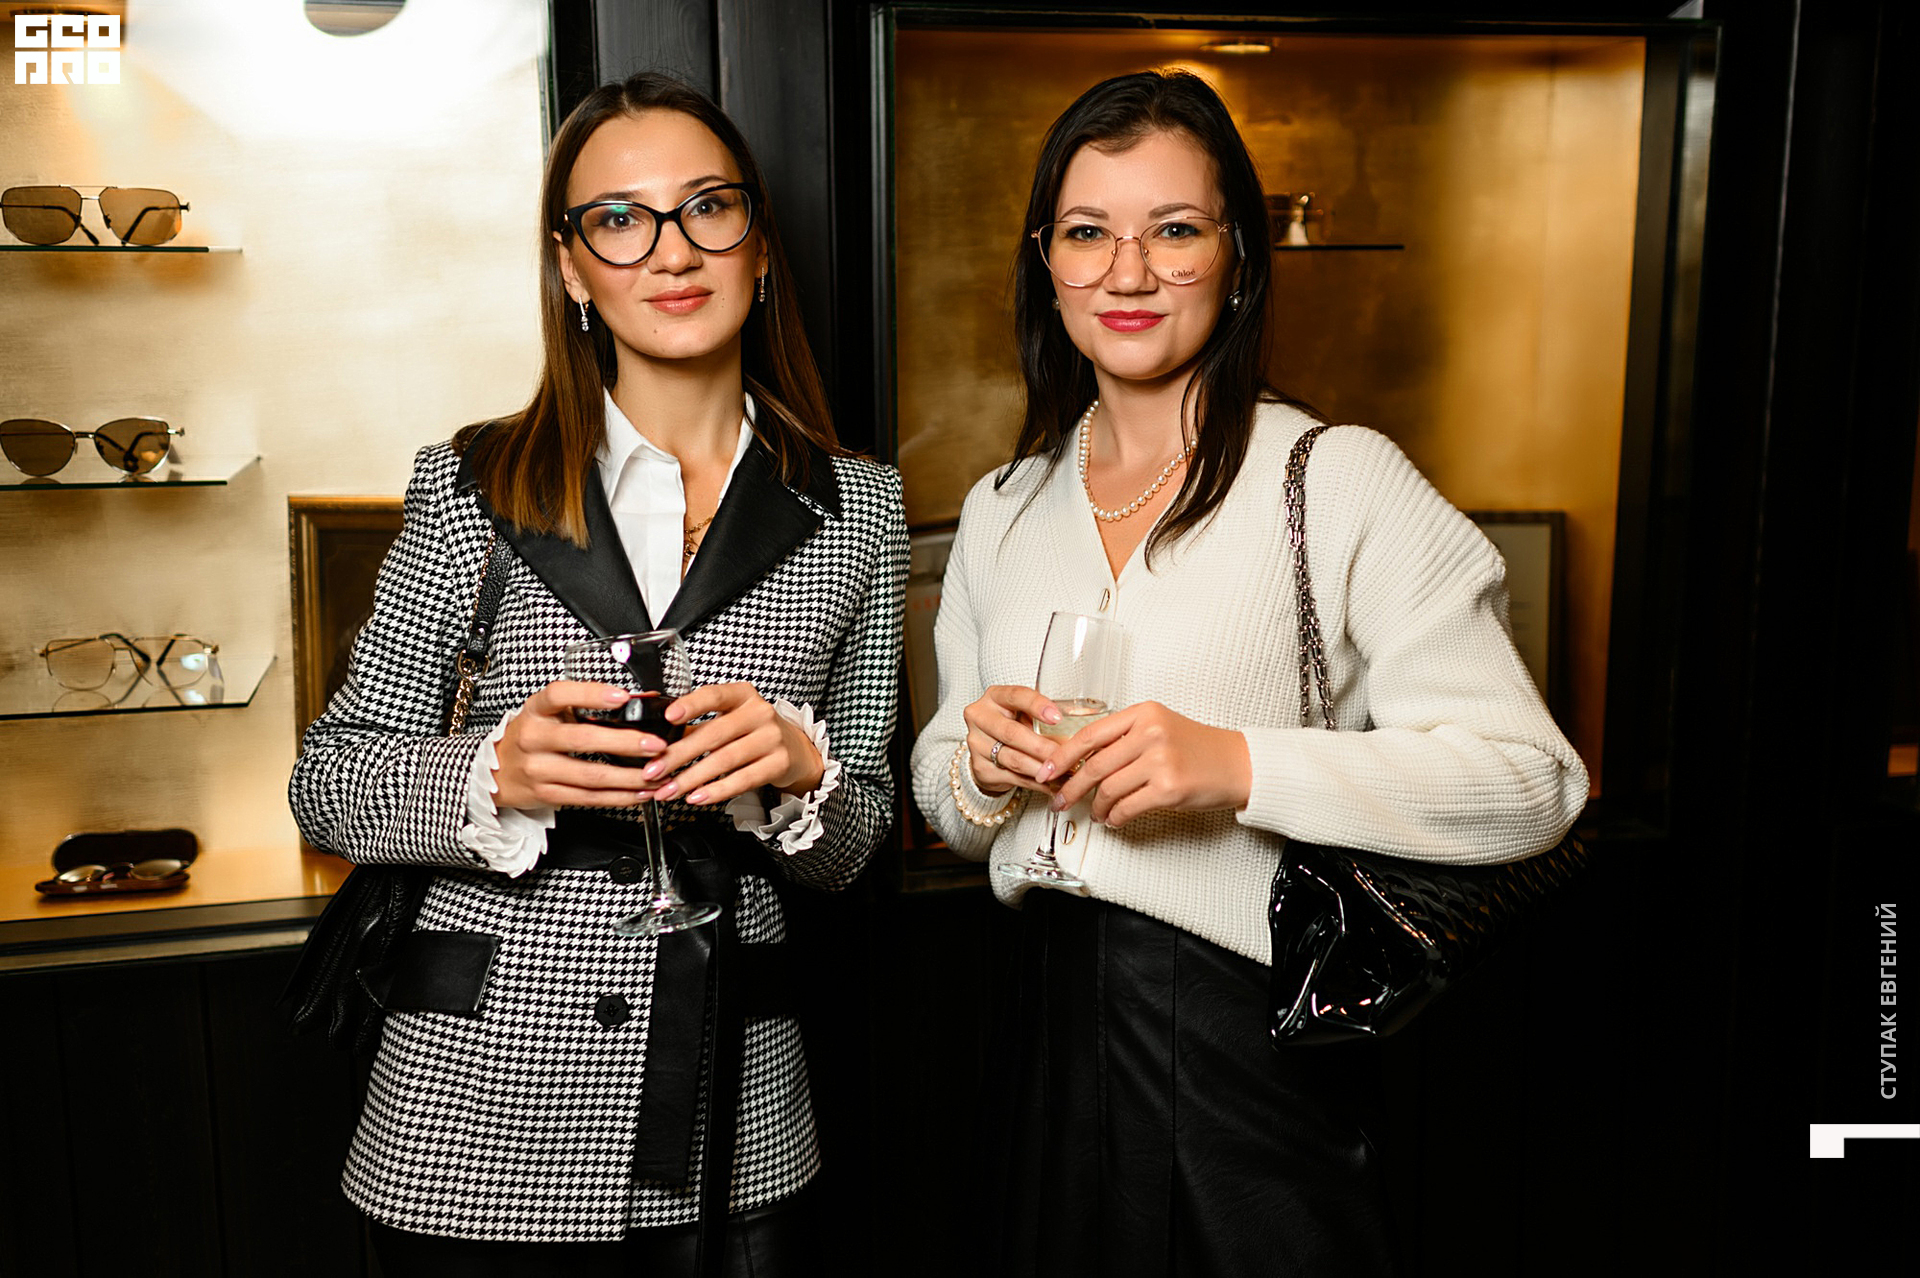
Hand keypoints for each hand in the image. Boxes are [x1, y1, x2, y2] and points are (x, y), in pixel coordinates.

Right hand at [492, 681, 661, 809]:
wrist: (495, 771)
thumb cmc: (534, 735)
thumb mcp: (551, 713)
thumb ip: (590, 705)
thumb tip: (642, 700)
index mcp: (536, 710)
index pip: (560, 695)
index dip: (591, 695)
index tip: (622, 697)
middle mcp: (534, 737)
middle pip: (582, 739)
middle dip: (625, 743)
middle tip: (656, 745)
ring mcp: (538, 769)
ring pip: (590, 775)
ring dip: (629, 777)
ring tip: (657, 773)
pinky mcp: (546, 794)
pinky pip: (588, 798)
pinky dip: (619, 797)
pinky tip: (640, 792)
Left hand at [638, 682, 823, 806]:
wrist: (795, 750)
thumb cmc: (753, 732)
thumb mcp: (729, 719)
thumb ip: (696, 725)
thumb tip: (656, 738)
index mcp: (742, 695)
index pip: (714, 695)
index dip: (691, 705)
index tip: (669, 717)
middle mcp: (759, 712)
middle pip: (714, 734)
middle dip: (678, 755)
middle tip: (654, 770)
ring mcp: (772, 738)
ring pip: (725, 760)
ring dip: (692, 778)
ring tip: (669, 789)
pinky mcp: (779, 763)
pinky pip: (743, 779)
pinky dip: (717, 790)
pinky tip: (698, 797)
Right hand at [960, 685, 1063, 796]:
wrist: (987, 749)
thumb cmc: (1012, 724)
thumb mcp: (1024, 713)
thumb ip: (1043, 719)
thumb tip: (1079, 734)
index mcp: (994, 697)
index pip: (1016, 696)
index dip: (1037, 706)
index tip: (1057, 718)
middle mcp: (980, 717)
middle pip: (1013, 733)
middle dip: (1042, 747)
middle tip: (1066, 755)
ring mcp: (977, 744)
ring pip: (1014, 759)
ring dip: (1042, 768)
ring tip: (1065, 772)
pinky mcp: (980, 768)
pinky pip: (1013, 777)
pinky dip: (1037, 783)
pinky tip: (1053, 784)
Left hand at [1042, 701, 1250, 827]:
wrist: (1238, 764)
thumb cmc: (1198, 748)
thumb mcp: (1159, 727)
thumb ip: (1124, 738)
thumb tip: (1080, 760)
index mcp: (1143, 714)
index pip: (1090, 735)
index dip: (1062, 755)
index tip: (1045, 770)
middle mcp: (1150, 733)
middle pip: (1094, 765)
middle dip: (1071, 787)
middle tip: (1059, 800)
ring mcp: (1160, 761)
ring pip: (1109, 789)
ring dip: (1096, 806)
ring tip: (1095, 813)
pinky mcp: (1169, 789)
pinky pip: (1127, 807)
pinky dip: (1115, 817)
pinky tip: (1113, 819)